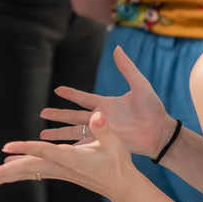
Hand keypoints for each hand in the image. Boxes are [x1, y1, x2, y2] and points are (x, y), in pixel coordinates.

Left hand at [0, 110, 133, 199]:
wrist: (121, 186)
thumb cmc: (119, 163)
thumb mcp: (115, 144)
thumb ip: (104, 129)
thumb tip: (97, 114)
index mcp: (71, 159)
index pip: (43, 152)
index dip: (25, 148)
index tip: (6, 147)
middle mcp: (59, 167)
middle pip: (26, 169)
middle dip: (4, 173)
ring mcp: (56, 172)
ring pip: (25, 173)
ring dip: (4, 176)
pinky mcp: (56, 172)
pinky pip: (30, 173)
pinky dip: (14, 172)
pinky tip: (2, 172)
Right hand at [39, 46, 174, 157]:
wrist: (160, 132)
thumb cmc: (153, 109)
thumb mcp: (139, 85)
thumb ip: (126, 68)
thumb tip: (117, 48)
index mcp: (106, 104)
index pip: (83, 98)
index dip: (70, 94)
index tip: (57, 90)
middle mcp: (100, 119)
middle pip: (72, 116)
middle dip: (57, 115)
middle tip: (42, 114)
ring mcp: (101, 133)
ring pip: (73, 132)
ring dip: (58, 133)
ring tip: (42, 136)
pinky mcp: (104, 145)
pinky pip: (83, 147)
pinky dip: (70, 149)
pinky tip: (58, 153)